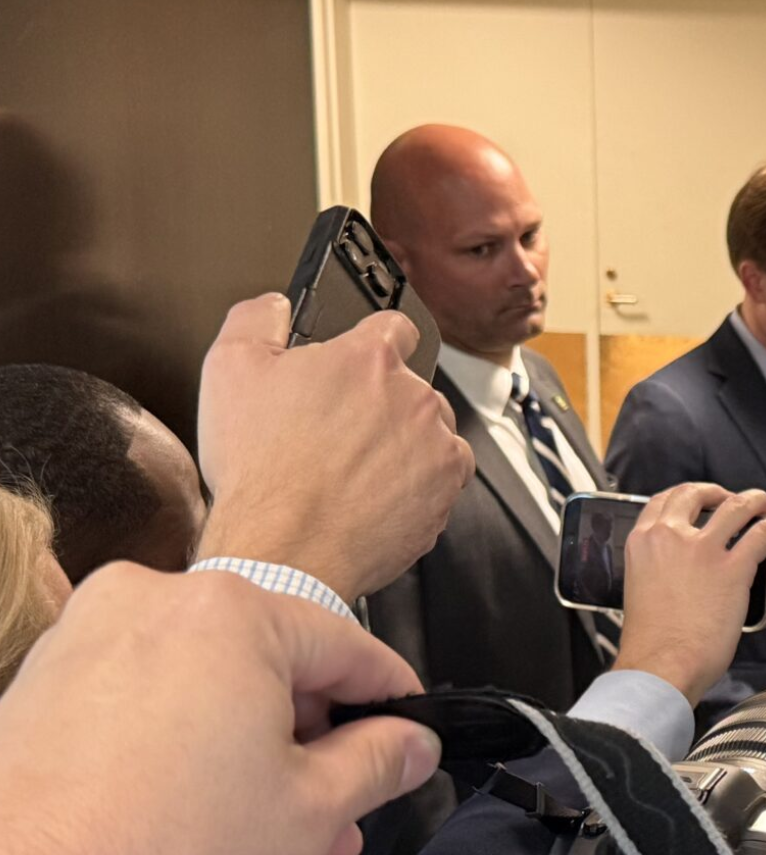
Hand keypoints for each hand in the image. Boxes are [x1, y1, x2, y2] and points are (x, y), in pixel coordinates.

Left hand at [0, 565, 441, 854]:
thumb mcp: (308, 814)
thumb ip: (376, 764)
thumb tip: (409, 744)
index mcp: (230, 614)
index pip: (347, 645)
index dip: (393, 700)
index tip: (414, 735)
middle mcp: (151, 605)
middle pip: (269, 664)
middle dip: (312, 743)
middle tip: (341, 814)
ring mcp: (85, 644)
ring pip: (203, 686)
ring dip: (246, 751)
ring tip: (270, 834)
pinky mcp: (38, 692)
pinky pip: (140, 705)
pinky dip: (178, 749)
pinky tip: (196, 820)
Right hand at [197, 294, 472, 600]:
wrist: (285, 550)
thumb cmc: (259, 468)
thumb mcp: (229, 370)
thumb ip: (257, 319)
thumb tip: (275, 305)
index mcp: (369, 358)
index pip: (393, 326)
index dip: (373, 341)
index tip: (360, 362)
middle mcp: (415, 395)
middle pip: (410, 385)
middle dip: (381, 403)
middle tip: (338, 433)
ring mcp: (438, 444)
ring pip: (430, 431)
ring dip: (404, 443)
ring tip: (355, 470)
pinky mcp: (447, 488)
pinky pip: (443, 476)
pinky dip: (418, 484)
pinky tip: (377, 495)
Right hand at [613, 484, 765, 704]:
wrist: (661, 666)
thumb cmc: (650, 642)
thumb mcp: (639, 588)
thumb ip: (657, 568)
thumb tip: (677, 569)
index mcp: (643, 543)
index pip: (663, 500)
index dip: (687, 495)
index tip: (700, 499)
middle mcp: (671, 537)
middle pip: (698, 493)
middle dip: (720, 493)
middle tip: (732, 501)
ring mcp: (703, 550)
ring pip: (737, 506)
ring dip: (755, 502)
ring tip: (765, 507)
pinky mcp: (734, 569)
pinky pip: (764, 534)